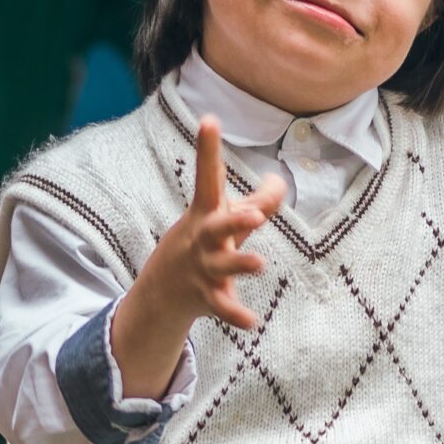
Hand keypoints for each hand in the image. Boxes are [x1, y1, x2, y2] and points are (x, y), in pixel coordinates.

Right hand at [110, 116, 287, 397]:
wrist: (162, 291)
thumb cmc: (202, 243)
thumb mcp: (224, 219)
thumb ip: (258, 201)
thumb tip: (281, 181)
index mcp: (207, 213)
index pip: (207, 175)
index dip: (208, 148)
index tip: (209, 120)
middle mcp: (203, 238)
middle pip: (218, 226)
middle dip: (235, 219)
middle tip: (254, 214)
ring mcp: (203, 268)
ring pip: (222, 267)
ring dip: (240, 265)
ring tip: (260, 264)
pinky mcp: (207, 297)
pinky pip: (222, 307)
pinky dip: (236, 315)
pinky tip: (253, 323)